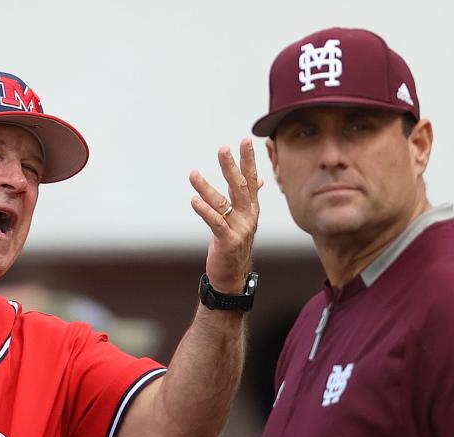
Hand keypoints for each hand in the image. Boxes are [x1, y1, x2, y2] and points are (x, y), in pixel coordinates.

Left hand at [189, 140, 261, 295]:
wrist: (232, 278)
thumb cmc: (234, 245)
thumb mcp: (243, 219)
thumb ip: (248, 198)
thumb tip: (260, 179)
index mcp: (251, 209)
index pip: (251, 180)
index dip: (248, 160)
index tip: (245, 140)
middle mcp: (248, 217)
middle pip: (240, 187)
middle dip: (231, 167)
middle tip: (223, 148)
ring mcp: (239, 230)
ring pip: (222, 204)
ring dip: (206, 188)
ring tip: (192, 174)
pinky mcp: (227, 242)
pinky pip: (215, 223)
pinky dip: (204, 211)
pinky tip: (194, 201)